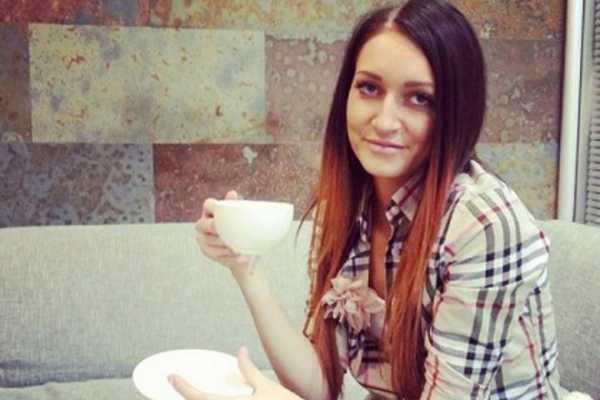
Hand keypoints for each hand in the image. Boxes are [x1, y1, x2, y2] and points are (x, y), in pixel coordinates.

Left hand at [168, 347, 302, 399]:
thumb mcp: (268, 386)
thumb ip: (250, 370)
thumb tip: (241, 350)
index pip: (199, 397)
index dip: (182, 387)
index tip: (171, 376)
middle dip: (187, 395)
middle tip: (176, 381)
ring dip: (199, 399)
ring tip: (192, 390)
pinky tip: (209, 397)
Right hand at [195, 190, 249, 273]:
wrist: (244, 250)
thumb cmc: (240, 227)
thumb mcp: (240, 216)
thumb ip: (235, 205)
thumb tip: (232, 193)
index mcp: (211, 211)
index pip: (208, 205)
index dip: (214, 207)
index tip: (224, 212)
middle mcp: (203, 224)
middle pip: (204, 224)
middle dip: (217, 229)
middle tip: (229, 233)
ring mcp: (203, 239)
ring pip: (209, 241)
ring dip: (225, 246)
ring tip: (239, 249)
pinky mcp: (207, 252)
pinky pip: (215, 254)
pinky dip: (229, 257)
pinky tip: (240, 258)